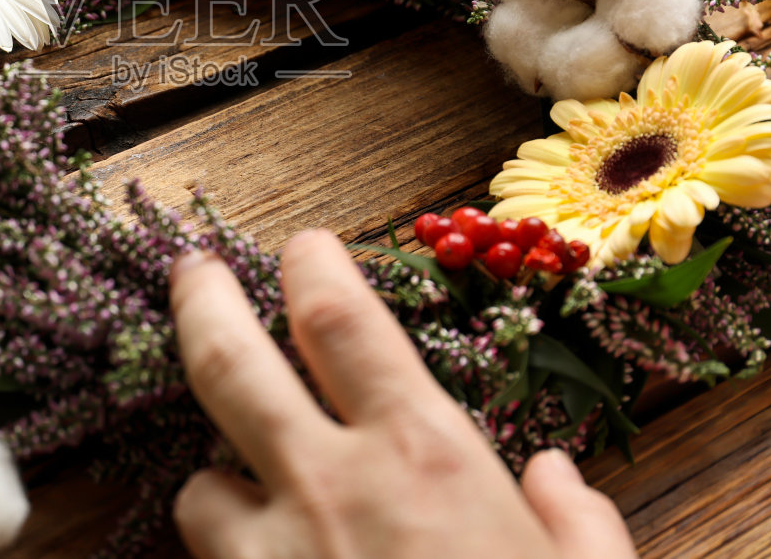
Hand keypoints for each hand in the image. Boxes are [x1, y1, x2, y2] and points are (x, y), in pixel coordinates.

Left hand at [169, 229, 638, 558]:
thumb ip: (581, 523)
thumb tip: (561, 474)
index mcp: (424, 457)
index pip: (344, 320)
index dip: (314, 266)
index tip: (302, 247)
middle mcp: (330, 489)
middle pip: (232, 364)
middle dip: (203, 303)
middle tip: (190, 270)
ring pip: (198, 484)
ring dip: (215, 476)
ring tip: (236, 482)